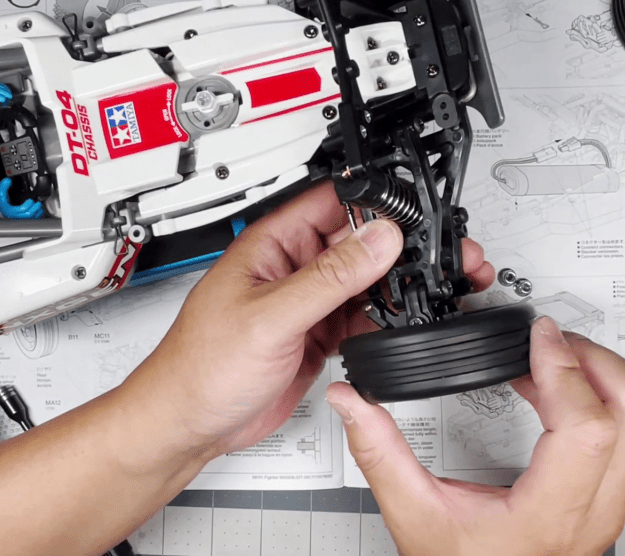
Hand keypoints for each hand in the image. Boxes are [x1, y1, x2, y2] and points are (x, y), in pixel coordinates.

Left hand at [134, 182, 495, 454]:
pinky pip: (360, 317)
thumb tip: (377, 238)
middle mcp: (292, 268)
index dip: (375, 201)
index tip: (415, 213)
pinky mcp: (316, 335)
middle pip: (357, 241)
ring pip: (363, 281)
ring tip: (425, 289)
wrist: (190, 424)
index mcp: (272, 245)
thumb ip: (328, 278)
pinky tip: (397, 323)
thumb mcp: (270, 316)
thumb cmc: (200, 366)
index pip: (333, 202)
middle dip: (397, 246)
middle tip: (435, 256)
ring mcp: (306, 303)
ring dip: (393, 285)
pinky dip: (382, 320)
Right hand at [326, 317, 624, 555]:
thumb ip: (380, 454)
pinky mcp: (609, 496)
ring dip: (600, 373)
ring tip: (550, 360)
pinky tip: (552, 391)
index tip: (539, 337)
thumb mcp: (414, 516)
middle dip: (594, 356)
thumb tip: (352, 402)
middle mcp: (593, 508)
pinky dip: (597, 396)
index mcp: (548, 514)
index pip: (588, 427)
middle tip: (549, 341)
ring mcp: (609, 503)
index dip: (565, 368)